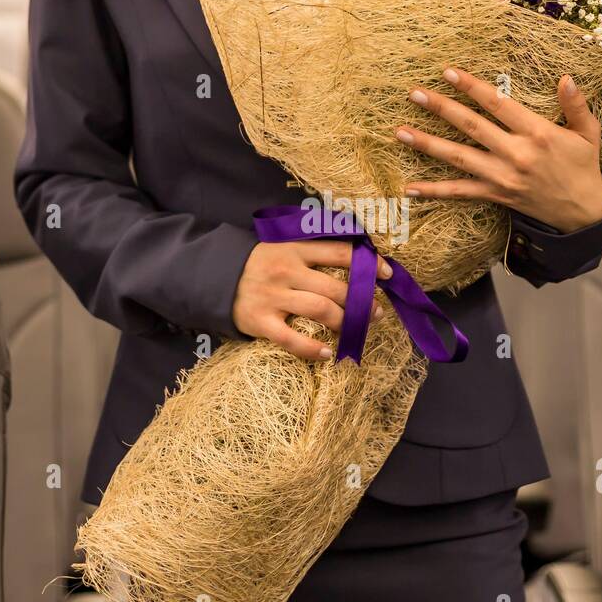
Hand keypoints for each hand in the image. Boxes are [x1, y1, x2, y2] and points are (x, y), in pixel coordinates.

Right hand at [232, 240, 389, 360]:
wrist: (214, 276)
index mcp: (294, 249)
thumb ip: (313, 252)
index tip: (387, 273)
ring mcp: (273, 297)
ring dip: (345, 323)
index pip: (339, 252)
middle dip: (361, 302)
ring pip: (319, 310)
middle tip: (375, 313)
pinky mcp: (260, 321)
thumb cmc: (259, 264)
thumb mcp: (283, 247)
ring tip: (358, 331)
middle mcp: (286, 271)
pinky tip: (328, 354)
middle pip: (334, 288)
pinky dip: (312, 349)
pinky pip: (291, 339)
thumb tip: (356, 261)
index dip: (367, 263)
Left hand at [396, 68, 601, 233]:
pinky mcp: (495, 195)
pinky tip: (410, 188)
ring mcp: (502, 177)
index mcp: (537, 133)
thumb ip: (576, 105)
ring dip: (428, 144)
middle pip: (472, 127)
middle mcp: (516, 154)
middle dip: (441, 108)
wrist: (584, 212)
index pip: (498, 104)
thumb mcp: (588, 132)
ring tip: (400, 132)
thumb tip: (566, 78)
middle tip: (414, 93)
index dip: (472, 87)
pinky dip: (434, 191)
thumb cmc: (583, 165)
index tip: (449, 72)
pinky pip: (460, 193)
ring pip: (459, 158)